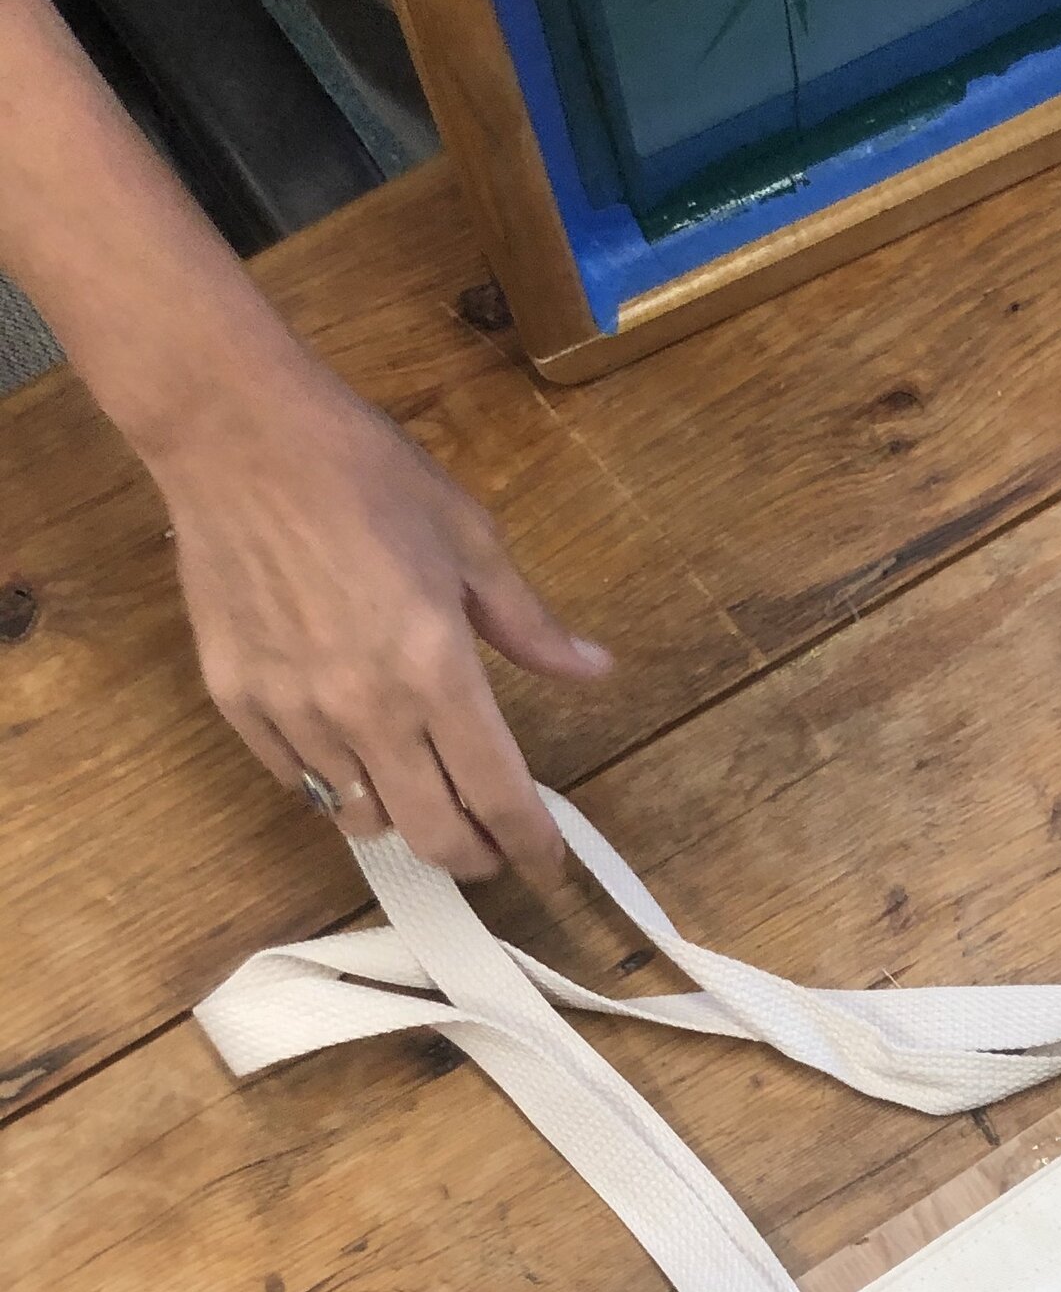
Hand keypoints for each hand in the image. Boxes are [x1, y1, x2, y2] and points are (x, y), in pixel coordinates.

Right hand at [153, 354, 610, 892]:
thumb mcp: (468, 538)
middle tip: (487, 845)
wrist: (233, 430)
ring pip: (359, 817)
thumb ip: (528, 623)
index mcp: (437, 669)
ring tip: (416, 790)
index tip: (546, 862)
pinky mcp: (237, 698)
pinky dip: (330, 782)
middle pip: (432, 836)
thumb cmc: (360, 472)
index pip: (499, 796)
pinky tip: (348, 751)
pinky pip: (295, 779)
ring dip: (399, 817)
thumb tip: (595, 670)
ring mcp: (295, 709)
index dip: (532, 844)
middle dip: (471, 855)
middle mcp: (368, 707)